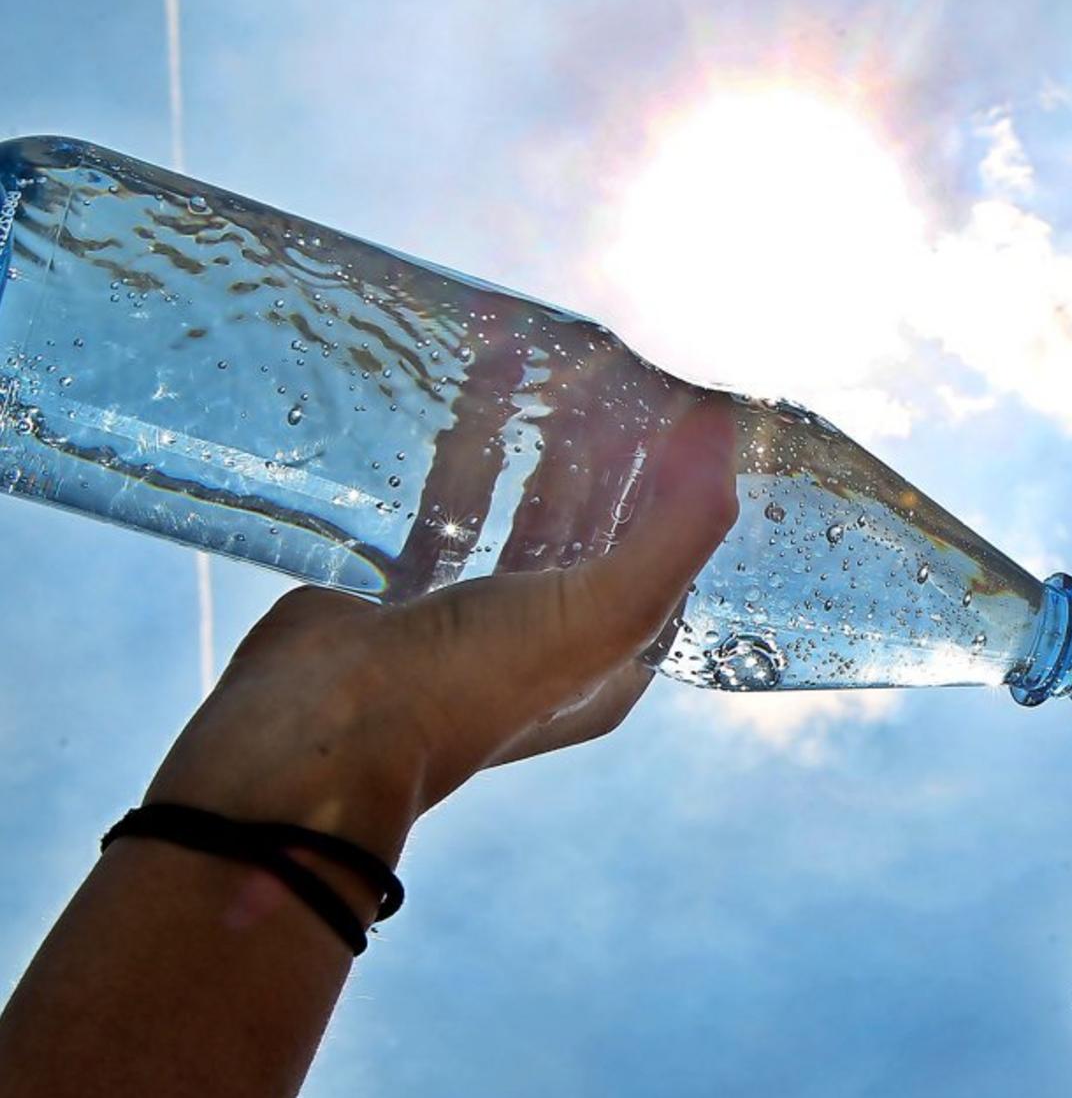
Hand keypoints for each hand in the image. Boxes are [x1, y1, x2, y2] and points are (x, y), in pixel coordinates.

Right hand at [143, 399, 738, 862]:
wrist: (319, 731)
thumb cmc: (473, 684)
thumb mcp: (606, 611)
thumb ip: (681, 526)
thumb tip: (724, 427)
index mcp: (610, 661)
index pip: (665, 553)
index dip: (675, 479)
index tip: (672, 403)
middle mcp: (548, 644)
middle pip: (594, 526)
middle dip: (606, 450)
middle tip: (606, 370)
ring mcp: (474, 621)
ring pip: (520, 511)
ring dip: (534, 442)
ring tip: (541, 365)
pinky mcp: (407, 593)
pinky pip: (444, 507)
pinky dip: (459, 454)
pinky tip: (466, 397)